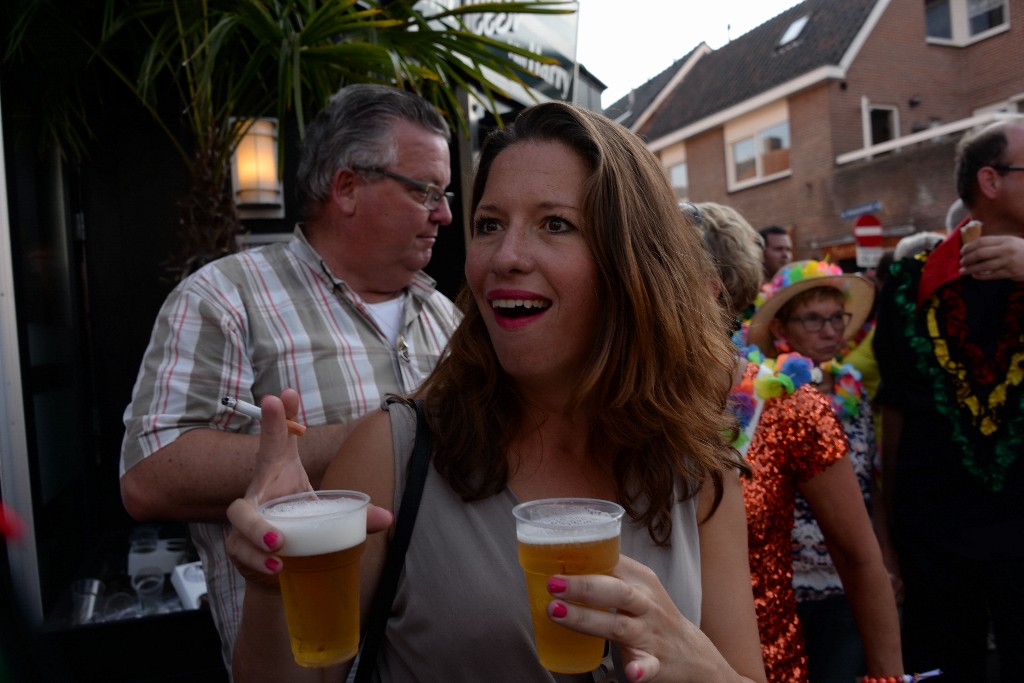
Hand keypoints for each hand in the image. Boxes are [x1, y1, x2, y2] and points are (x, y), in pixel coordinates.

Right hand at [225, 389, 391, 587]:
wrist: (277, 570)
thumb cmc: (301, 531)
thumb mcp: (326, 516)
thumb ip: (355, 516)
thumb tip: (387, 517)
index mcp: (282, 475)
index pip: (280, 441)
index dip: (281, 417)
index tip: (284, 393)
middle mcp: (261, 491)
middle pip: (258, 463)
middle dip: (267, 439)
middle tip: (280, 440)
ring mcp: (246, 518)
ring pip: (241, 515)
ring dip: (257, 527)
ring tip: (278, 542)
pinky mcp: (238, 546)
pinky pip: (241, 550)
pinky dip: (258, 560)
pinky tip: (277, 565)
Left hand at [545, 556, 728, 682]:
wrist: (692, 654)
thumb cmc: (653, 614)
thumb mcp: (638, 586)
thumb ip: (607, 574)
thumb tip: (562, 563)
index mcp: (641, 581)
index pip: (613, 562)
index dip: (585, 560)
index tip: (556, 558)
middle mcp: (646, 605)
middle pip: (616, 591)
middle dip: (583, 586)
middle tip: (553, 584)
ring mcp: (651, 634)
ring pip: (620, 626)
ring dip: (588, 619)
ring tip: (559, 612)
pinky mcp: (656, 663)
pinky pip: (648, 666)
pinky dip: (640, 670)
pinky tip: (631, 673)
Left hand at [961, 235, 1023, 280]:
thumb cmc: (1023, 251)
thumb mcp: (1012, 242)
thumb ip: (997, 244)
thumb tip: (975, 248)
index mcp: (1006, 240)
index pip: (982, 241)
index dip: (969, 247)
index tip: (962, 251)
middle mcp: (1007, 250)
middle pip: (980, 253)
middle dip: (967, 258)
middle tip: (961, 262)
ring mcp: (1009, 261)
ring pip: (984, 266)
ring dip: (971, 269)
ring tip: (963, 271)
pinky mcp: (1011, 273)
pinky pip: (992, 275)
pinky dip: (981, 276)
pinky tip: (975, 276)